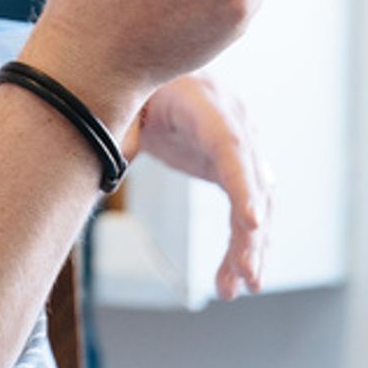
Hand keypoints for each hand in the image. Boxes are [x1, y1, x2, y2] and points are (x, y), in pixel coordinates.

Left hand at [135, 74, 271, 298]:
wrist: (151, 76)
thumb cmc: (134, 87)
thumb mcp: (121, 106)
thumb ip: (120, 134)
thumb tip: (110, 166)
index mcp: (205, 102)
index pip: (230, 144)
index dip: (243, 183)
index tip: (252, 222)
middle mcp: (234, 121)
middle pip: (250, 181)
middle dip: (252, 233)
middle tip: (248, 280)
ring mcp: (240, 142)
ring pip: (257, 200)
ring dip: (249, 247)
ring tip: (235, 290)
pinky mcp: (234, 164)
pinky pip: (246, 206)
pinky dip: (241, 243)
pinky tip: (230, 278)